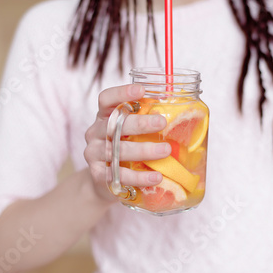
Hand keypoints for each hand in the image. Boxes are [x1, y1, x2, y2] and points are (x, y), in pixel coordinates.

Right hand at [84, 84, 170, 201]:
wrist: (103, 182)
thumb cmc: (123, 149)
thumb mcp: (129, 133)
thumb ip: (143, 122)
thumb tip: (178, 114)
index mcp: (104, 116)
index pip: (106, 99)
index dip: (121, 93)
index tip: (141, 90)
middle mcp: (95, 132)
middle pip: (115, 125)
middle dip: (140, 123)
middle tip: (162, 122)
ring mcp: (94, 154)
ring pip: (118, 151)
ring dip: (144, 150)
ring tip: (166, 150)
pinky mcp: (98, 175)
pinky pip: (120, 175)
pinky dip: (140, 177)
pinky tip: (156, 176)